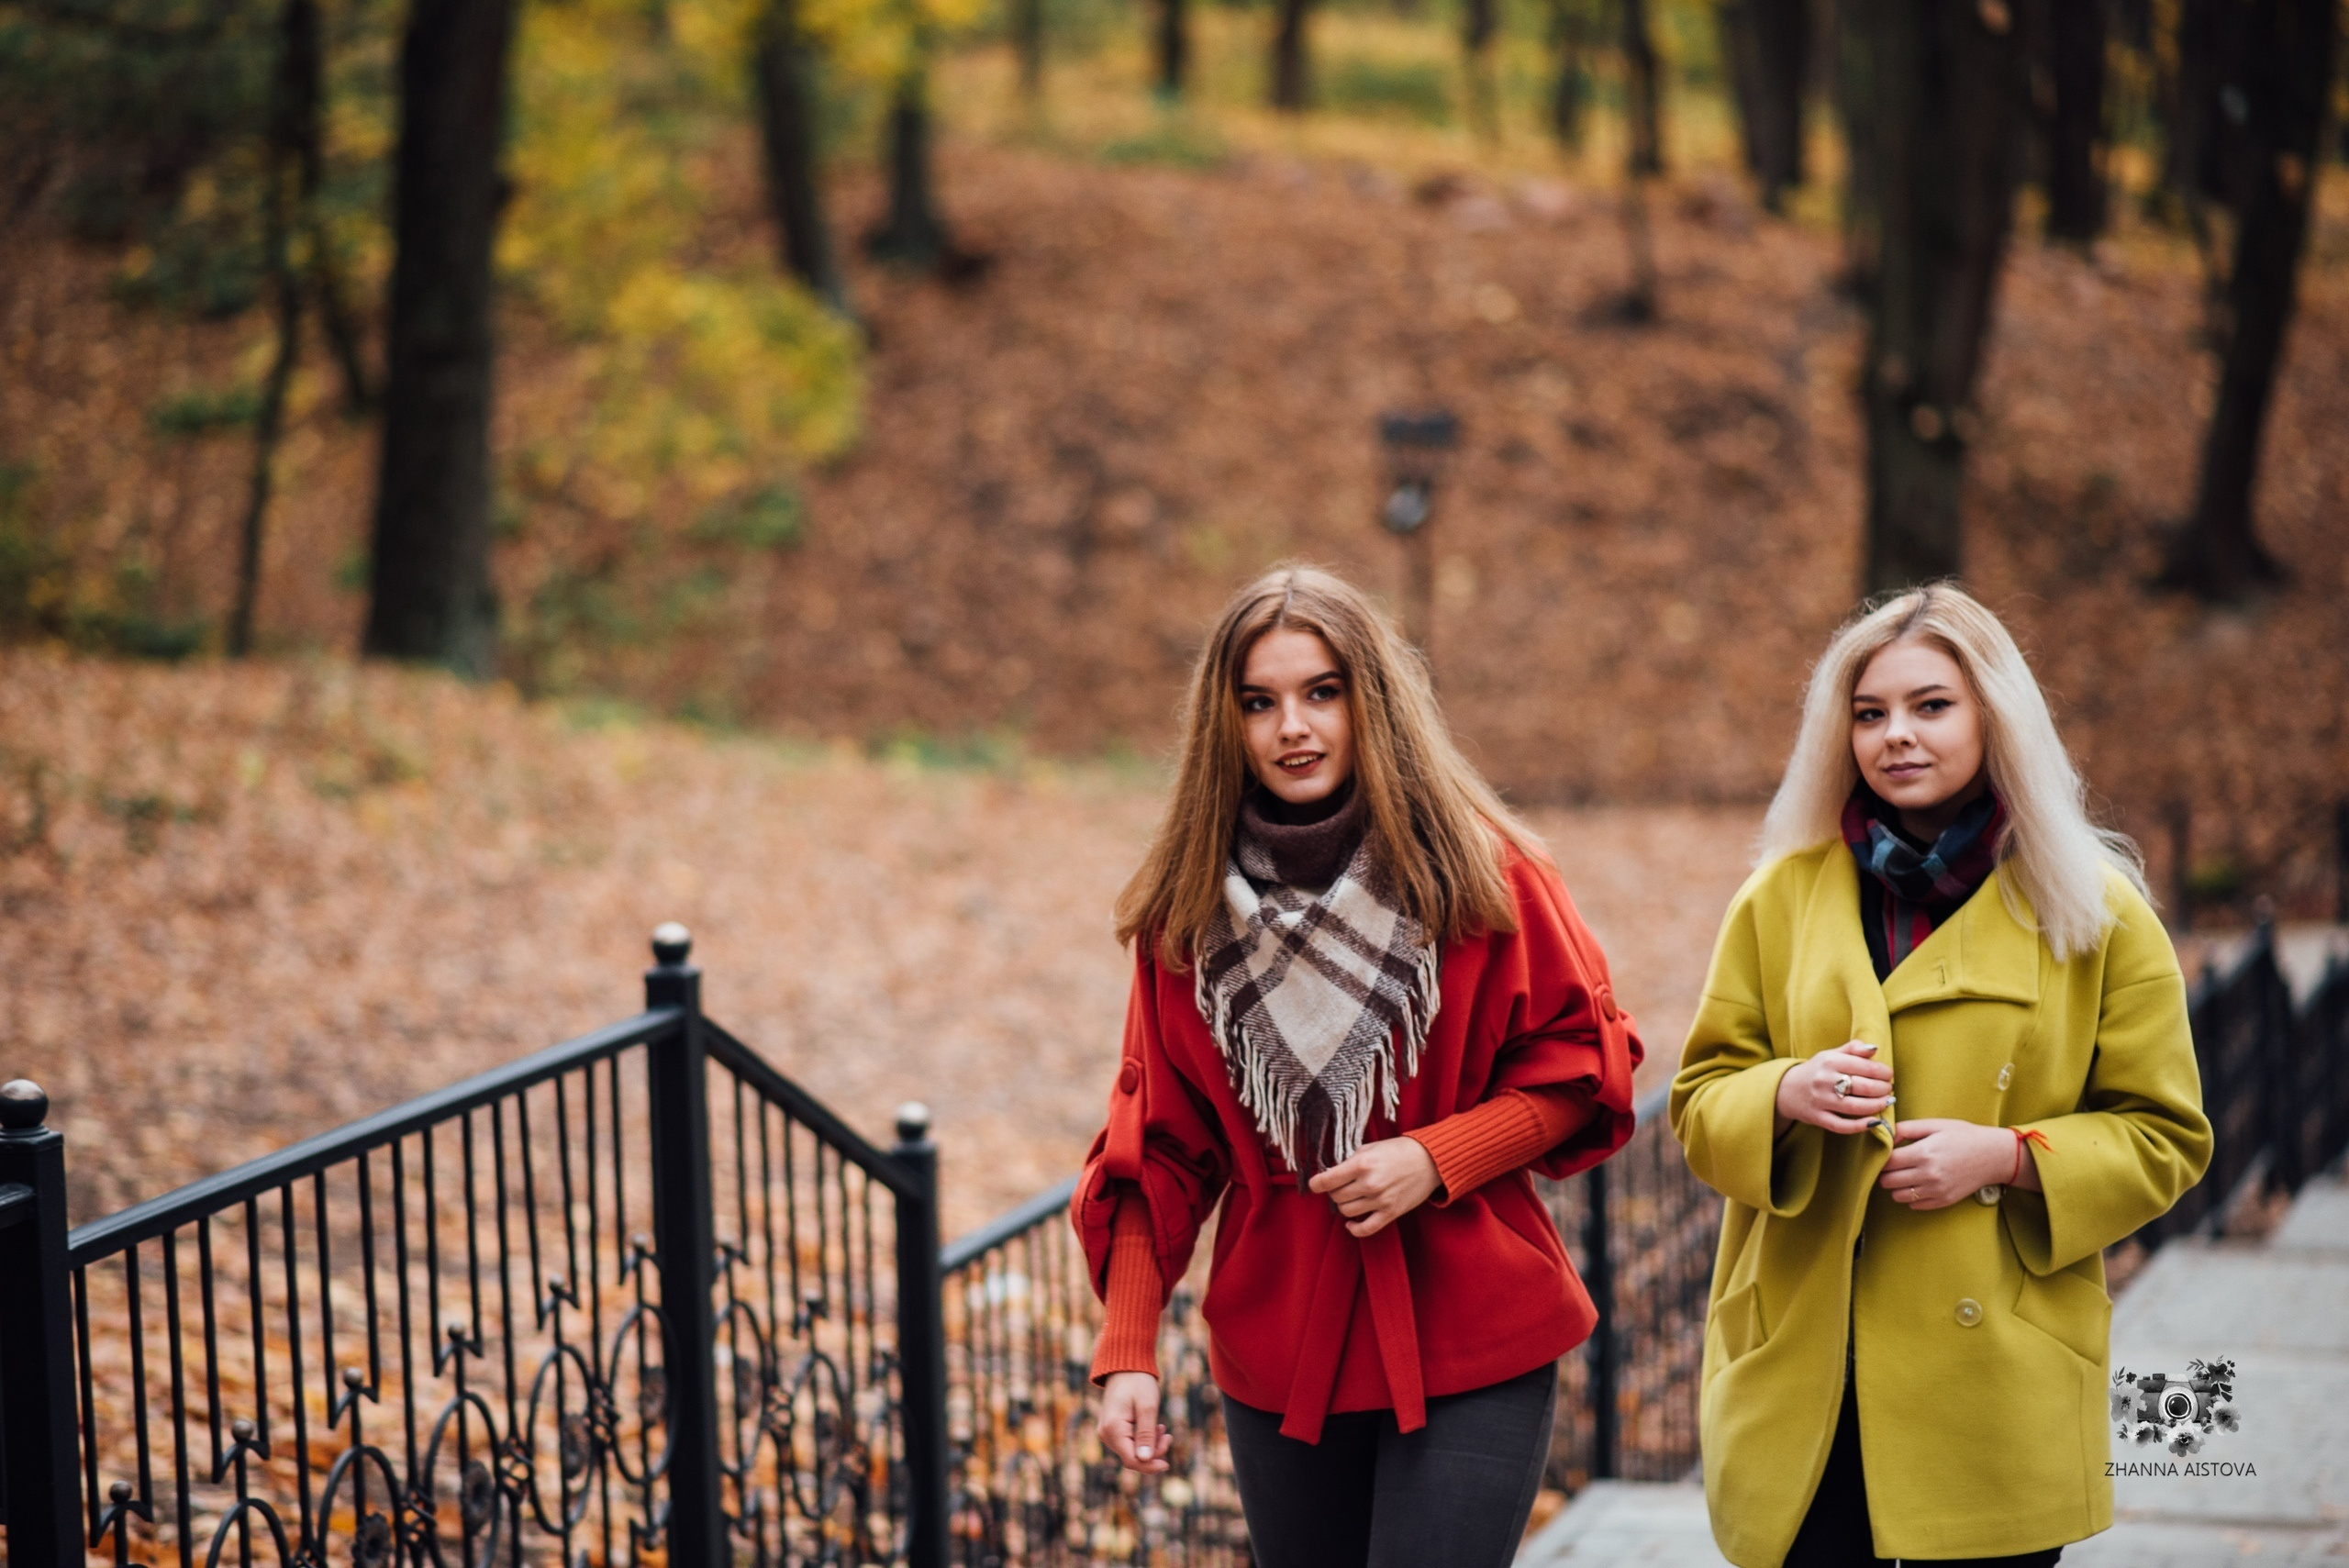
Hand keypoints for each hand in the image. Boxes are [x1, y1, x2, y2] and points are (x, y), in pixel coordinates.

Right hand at [1098, 1372, 1170, 1472]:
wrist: (1126, 1367)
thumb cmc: (1138, 1383)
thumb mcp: (1147, 1407)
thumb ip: (1146, 1434)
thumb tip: (1145, 1459)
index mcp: (1113, 1429)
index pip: (1131, 1460)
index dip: (1150, 1466)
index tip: (1167, 1464)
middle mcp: (1106, 1434)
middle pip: (1132, 1457)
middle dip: (1153, 1452)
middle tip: (1168, 1436)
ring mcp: (1107, 1433)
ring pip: (1131, 1451)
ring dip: (1150, 1445)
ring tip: (1163, 1429)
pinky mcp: (1112, 1430)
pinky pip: (1129, 1443)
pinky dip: (1144, 1440)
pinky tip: (1155, 1428)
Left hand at [1306, 1137, 1440, 1237]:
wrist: (1429, 1161)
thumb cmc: (1398, 1151)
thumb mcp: (1370, 1148)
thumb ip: (1350, 1161)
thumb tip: (1332, 1174)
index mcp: (1362, 1164)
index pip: (1327, 1180)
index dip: (1316, 1183)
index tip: (1314, 1184)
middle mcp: (1369, 1184)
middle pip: (1336, 1197)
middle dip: (1334, 1191)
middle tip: (1341, 1186)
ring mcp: (1380, 1200)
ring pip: (1346, 1211)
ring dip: (1344, 1205)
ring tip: (1351, 1197)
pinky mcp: (1390, 1213)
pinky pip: (1365, 1229)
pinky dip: (1354, 1229)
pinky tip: (1350, 1224)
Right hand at [1775, 1043, 1893, 1134]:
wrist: (1785, 1089)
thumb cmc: (1816, 1070)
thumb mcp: (1830, 1055)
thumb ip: (1853, 1049)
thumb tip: (1874, 1049)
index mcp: (1829, 1061)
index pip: (1864, 1066)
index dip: (1883, 1072)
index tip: (1889, 1075)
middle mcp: (1824, 1080)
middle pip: (1863, 1087)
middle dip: (1883, 1089)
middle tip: (1889, 1089)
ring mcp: (1821, 1101)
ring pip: (1856, 1107)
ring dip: (1877, 1106)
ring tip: (1887, 1102)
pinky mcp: (1818, 1118)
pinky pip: (1842, 1126)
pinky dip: (1860, 1126)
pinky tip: (1874, 1122)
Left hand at [1878, 1119, 2014, 1209]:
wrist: (1993, 1155)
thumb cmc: (1963, 1136)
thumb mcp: (1935, 1125)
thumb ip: (1906, 1128)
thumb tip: (1886, 1136)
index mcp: (1923, 1153)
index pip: (1887, 1162)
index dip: (1882, 1158)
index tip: (1888, 1154)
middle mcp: (1928, 1175)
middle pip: (1888, 1181)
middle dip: (1886, 1173)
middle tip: (1894, 1165)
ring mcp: (1936, 1190)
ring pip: (1898, 1196)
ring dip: (1896, 1186)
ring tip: (1905, 1175)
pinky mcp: (1944, 1201)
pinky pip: (1915, 1205)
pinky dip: (1912, 1197)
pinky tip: (1919, 1184)